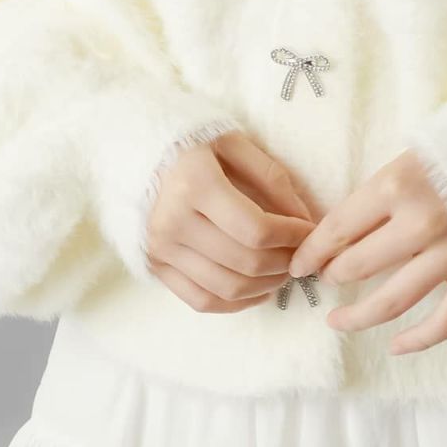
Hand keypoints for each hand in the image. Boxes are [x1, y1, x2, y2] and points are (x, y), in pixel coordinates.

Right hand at [145, 129, 323, 312]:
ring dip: (266, 286)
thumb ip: (272, 178)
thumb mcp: (234, 143)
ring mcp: (161, 249)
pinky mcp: (155, 266)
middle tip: (301, 253)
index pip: (256, 229)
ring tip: (284, 270)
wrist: (136, 152)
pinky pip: (201, 301)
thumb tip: (305, 218)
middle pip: (245, 262)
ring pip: (226, 288)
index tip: (310, 231)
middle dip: (284, 263)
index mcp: (195, 185)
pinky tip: (259, 290)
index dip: (292, 237)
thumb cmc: (192, 142)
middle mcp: (174, 222)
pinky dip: (236, 303)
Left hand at [286, 148, 446, 355]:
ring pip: (392, 300)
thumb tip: (337, 234)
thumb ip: (377, 195)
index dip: (311, 251)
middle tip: (324, 279)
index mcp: (396, 185)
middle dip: (332, 275)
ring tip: (337, 320)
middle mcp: (420, 222)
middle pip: (357, 265)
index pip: (337, 229)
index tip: (298, 264)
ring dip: (358, 315)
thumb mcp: (407, 158)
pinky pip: (445, 320)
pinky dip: (418, 340)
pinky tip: (395, 346)